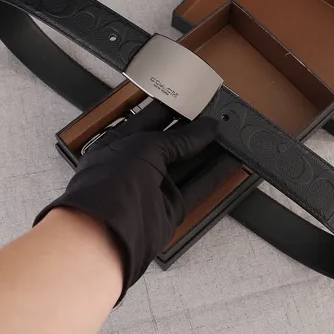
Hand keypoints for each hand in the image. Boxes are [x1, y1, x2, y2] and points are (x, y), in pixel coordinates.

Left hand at [34, 102, 217, 302]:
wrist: (103, 234)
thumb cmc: (109, 184)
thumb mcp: (145, 148)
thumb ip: (179, 138)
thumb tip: (206, 127)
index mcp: (121, 143)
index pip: (152, 119)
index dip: (175, 108)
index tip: (196, 100)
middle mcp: (136, 164)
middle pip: (172, 143)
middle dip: (195, 130)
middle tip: (218, 117)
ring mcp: (153, 187)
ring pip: (187, 165)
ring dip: (209, 151)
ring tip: (230, 136)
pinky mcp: (169, 208)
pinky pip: (197, 188)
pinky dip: (214, 175)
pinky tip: (230, 162)